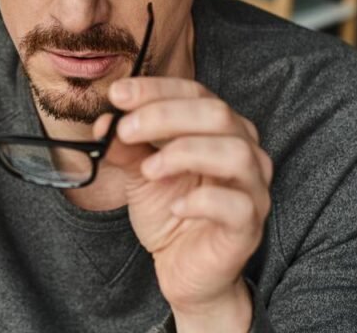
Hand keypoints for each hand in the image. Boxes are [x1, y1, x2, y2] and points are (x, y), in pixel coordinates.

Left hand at [95, 77, 271, 331]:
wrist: (181, 267)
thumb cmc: (168, 209)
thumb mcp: (138, 173)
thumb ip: (124, 146)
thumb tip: (105, 121)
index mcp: (218, 128)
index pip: (194, 92)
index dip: (156, 89)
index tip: (117, 94)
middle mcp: (244, 149)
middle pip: (216, 114)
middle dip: (164, 116)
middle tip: (125, 130)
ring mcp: (252, 187)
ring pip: (235, 153)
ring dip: (184, 153)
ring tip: (148, 170)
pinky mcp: (249, 225)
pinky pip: (237, 205)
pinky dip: (201, 202)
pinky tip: (174, 207)